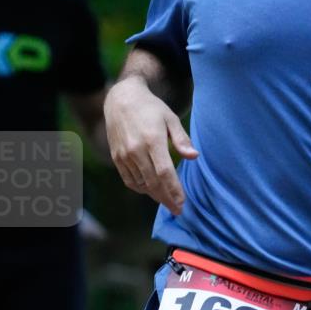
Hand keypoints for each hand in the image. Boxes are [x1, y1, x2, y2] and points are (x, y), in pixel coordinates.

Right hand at [104, 77, 198, 214]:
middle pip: (153, 182)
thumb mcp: (170, 119)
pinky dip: (141, 188)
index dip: (174, 190)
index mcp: (152, 140)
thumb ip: (182, 139)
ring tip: (166, 200)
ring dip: (154, 195)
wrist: (121, 99)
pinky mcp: (116, 158)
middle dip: (166, 199)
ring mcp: (124, 155)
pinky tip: (150, 190)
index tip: (182, 203)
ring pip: (141, 184)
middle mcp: (136, 150)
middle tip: (177, 210)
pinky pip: (129, 180)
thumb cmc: (151, 108)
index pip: (165, 172)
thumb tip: (194, 156)